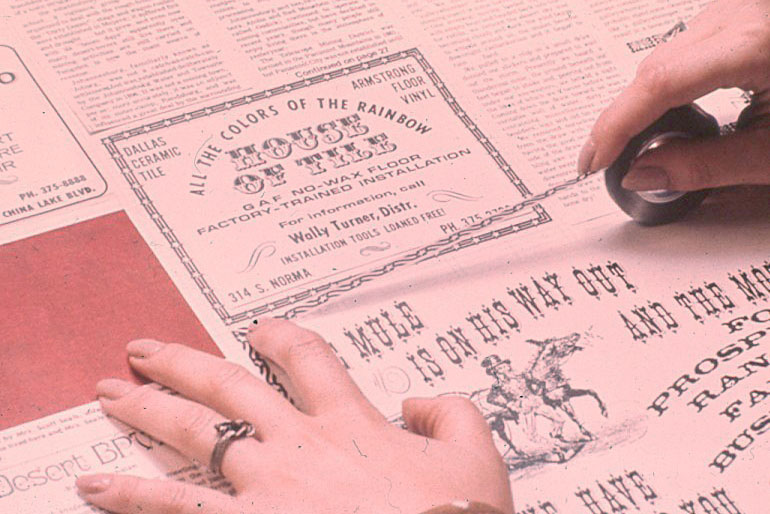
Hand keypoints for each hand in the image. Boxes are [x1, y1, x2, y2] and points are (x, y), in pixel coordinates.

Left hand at [75, 318, 513, 513]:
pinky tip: (94, 485)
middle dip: (184, 364)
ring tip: (110, 395)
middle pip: (230, 387)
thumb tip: (419, 400)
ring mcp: (266, 485)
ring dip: (148, 411)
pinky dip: (132, 496)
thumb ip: (450, 412)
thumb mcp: (476, 457)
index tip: (259, 329)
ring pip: (194, 434)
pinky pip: (176, 506)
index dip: (281, 337)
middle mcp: (299, 444)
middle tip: (145, 351)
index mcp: (351, 423)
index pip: (308, 361)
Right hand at [578, 0, 769, 190]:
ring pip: (666, 57)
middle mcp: (743, 14)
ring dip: (644, 105)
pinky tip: (671, 119)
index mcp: (757, 42)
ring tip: (637, 146)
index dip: (616, 126)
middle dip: (622, 119)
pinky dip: (668, 88)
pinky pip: (684, 51)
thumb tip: (642, 173)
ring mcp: (738, 10)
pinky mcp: (738, 17)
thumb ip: (706, 166)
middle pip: (655, 67)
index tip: (594, 162)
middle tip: (605, 161)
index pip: (659, 83)